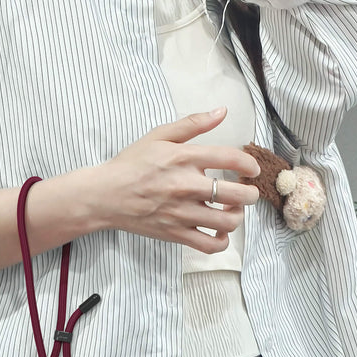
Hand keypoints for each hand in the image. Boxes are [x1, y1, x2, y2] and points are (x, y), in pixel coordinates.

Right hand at [95, 107, 260, 252]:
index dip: (249, 164)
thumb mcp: (159, 136)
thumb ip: (193, 123)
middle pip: (237, 195)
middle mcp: (186, 186)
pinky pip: (209, 245)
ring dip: (237, 217)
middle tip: (247, 193)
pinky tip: (218, 232)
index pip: (231, 159)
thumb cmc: (131, 165)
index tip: (251, 170)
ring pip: (227, 222)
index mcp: (184, 158)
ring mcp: (181, 213)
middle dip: (250, 194)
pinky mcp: (175, 234)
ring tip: (231, 211)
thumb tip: (222, 111)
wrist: (105, 195)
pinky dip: (221, 241)